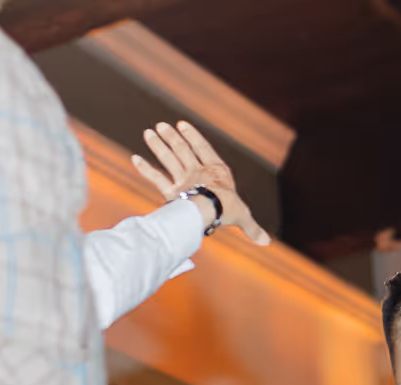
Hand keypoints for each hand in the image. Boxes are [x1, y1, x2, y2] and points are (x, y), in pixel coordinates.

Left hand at [129, 121, 270, 245]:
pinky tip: (134, 158)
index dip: (193, 136)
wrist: (211, 211)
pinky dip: (145, 168)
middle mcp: (198, 172)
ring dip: (158, 146)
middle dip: (172, 138)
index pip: (204, 148)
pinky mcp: (171, 191)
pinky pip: (156, 177)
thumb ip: (252, 227)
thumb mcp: (243, 216)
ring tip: (148, 132)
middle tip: (160, 125)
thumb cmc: (229, 210)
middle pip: (182, 151)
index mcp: (216, 171)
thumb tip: (266, 243)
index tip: (182, 124)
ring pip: (169, 159)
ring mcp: (183, 179)